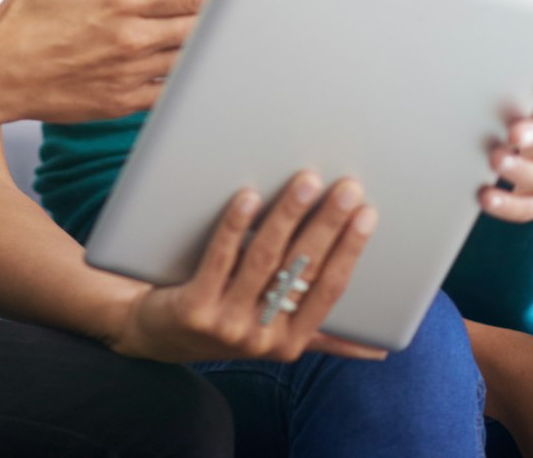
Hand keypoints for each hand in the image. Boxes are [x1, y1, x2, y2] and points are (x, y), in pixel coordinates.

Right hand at [0, 0, 213, 125]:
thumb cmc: (19, 21)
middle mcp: (132, 37)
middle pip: (202, 27)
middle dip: (227, 18)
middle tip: (251, 9)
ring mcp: (131, 73)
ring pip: (192, 61)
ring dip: (212, 50)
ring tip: (234, 40)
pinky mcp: (123, 103)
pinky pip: (171, 94)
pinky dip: (189, 83)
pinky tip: (198, 74)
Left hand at [107, 172, 385, 364]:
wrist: (155, 334)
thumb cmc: (225, 323)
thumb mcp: (274, 337)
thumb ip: (323, 337)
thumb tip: (377, 350)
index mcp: (291, 340)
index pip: (331, 290)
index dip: (351, 251)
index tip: (367, 214)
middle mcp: (262, 337)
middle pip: (301, 269)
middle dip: (327, 224)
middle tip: (346, 187)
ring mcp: (227, 324)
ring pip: (264, 259)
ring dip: (288, 216)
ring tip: (305, 181)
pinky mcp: (194, 308)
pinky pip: (219, 259)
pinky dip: (235, 226)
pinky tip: (247, 196)